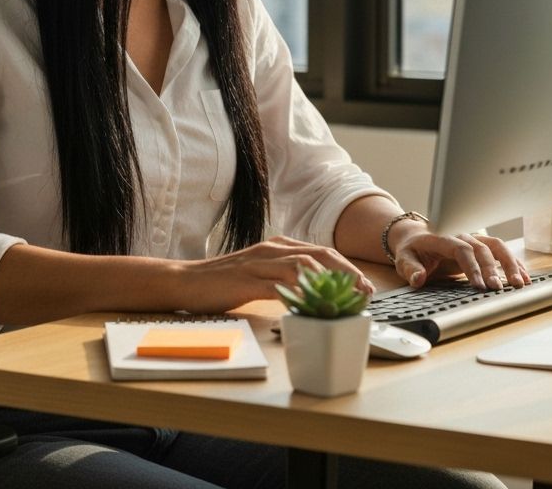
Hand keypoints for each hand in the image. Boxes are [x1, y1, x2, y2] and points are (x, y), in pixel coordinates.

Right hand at [179, 236, 375, 312]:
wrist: (186, 281)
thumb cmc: (224, 282)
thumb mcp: (261, 275)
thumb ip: (285, 278)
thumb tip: (315, 295)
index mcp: (278, 246)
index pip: (322, 251)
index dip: (347, 267)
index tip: (365, 286)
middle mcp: (272, 249)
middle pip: (319, 254)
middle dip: (346, 272)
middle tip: (365, 292)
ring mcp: (259, 262)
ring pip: (303, 265)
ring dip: (329, 283)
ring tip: (347, 300)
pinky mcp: (247, 279)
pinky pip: (277, 285)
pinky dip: (298, 295)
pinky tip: (312, 307)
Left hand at [390, 224, 529, 290]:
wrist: (415, 235)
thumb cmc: (411, 248)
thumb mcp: (404, 258)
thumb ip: (410, 268)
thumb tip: (418, 279)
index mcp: (442, 237)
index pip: (461, 248)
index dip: (471, 266)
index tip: (479, 286)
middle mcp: (461, 235)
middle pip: (481, 249)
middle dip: (492, 269)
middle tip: (498, 289)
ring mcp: (473, 239)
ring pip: (496, 247)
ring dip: (509, 264)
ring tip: (520, 283)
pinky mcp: (480, 246)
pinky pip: (499, 251)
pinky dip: (513, 263)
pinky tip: (524, 277)